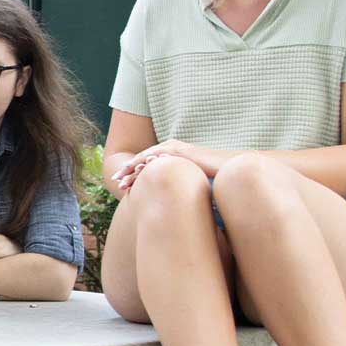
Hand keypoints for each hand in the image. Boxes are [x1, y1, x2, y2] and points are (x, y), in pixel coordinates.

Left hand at [111, 140, 229, 189]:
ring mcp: (176, 148)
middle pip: (144, 158)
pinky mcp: (182, 152)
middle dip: (128, 169)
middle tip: (114, 180)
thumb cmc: (214, 176)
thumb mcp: (191, 179)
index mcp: (172, 153)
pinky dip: (147, 163)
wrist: (231, 167)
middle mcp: (172, 147)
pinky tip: (136, 171)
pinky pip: (160, 157)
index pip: (148, 162)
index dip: (133, 172)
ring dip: (133, 168)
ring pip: (148, 157)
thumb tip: (171, 198)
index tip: (121, 182)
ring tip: (121, 180)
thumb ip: (179, 183)